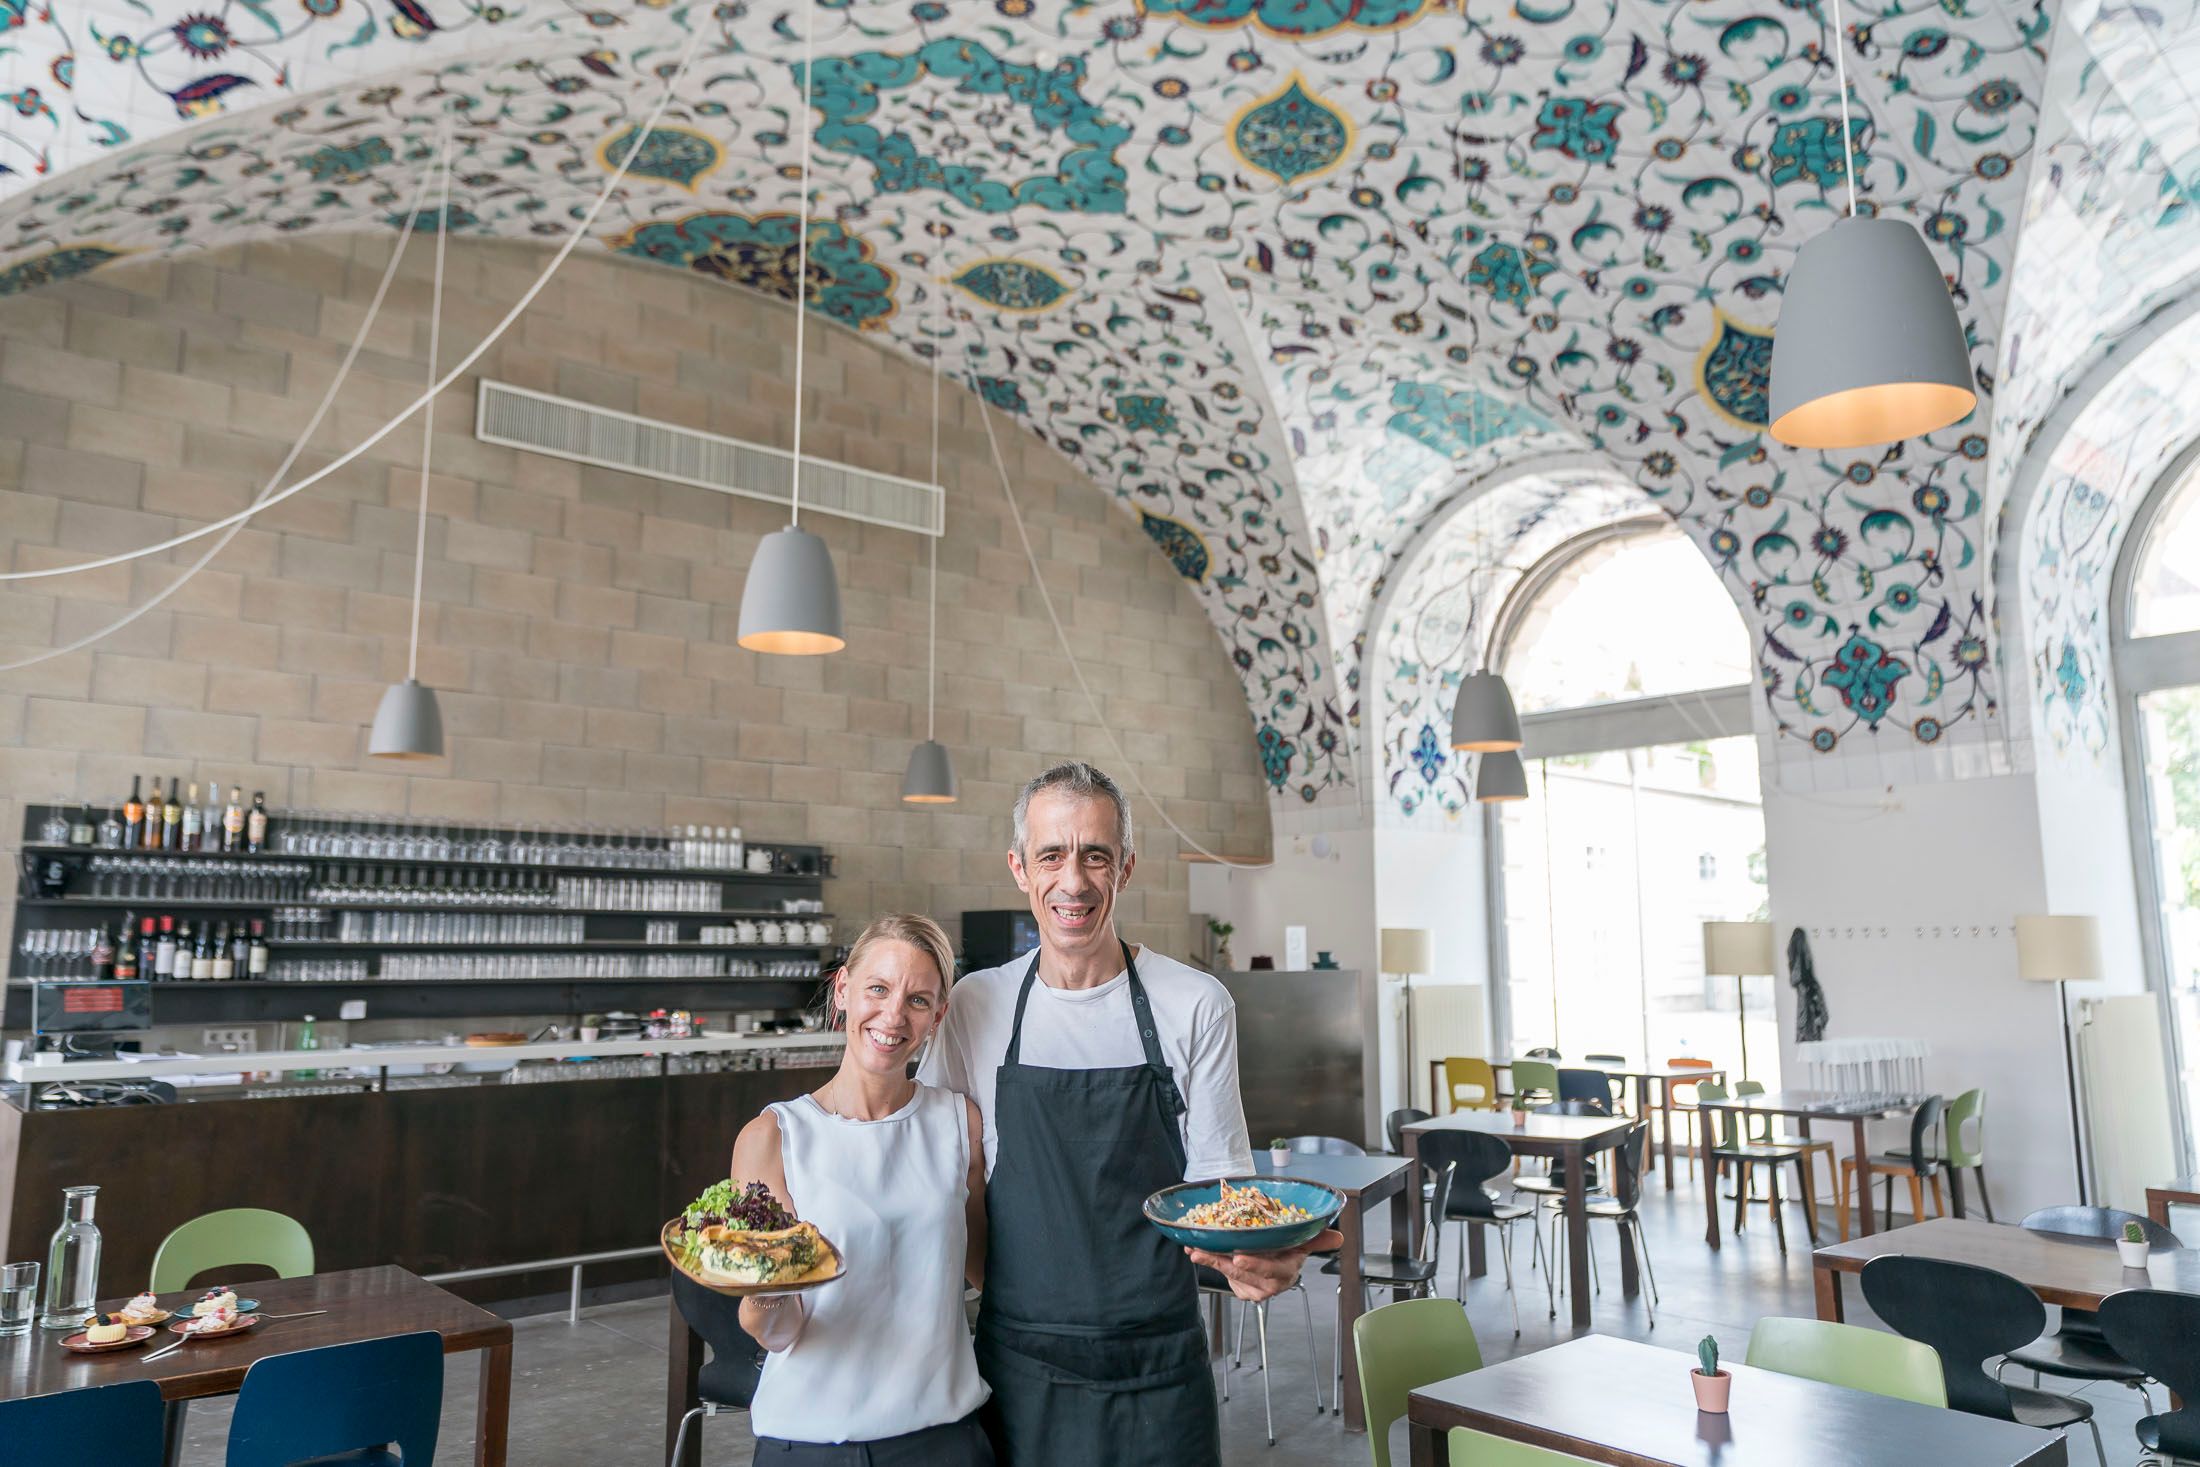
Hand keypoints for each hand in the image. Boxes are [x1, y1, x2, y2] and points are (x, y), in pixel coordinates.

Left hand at [1184, 1228, 1342, 1301]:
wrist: (1277, 1260)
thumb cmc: (1289, 1250)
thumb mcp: (1303, 1243)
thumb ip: (1318, 1239)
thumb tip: (1337, 1238)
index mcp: (1286, 1272)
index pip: (1272, 1270)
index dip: (1256, 1265)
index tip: (1240, 1257)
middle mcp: (1269, 1284)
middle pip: (1244, 1274)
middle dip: (1222, 1262)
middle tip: (1205, 1252)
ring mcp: (1253, 1288)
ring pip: (1229, 1275)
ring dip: (1210, 1261)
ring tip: (1195, 1250)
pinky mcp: (1239, 1289)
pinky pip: (1221, 1276)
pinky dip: (1208, 1262)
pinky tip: (1196, 1250)